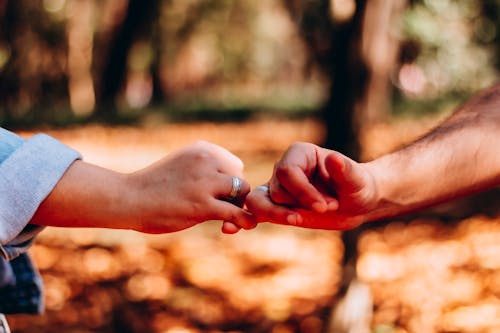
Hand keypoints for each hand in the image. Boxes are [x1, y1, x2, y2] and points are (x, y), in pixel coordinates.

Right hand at [126, 141, 255, 233]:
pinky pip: (236, 212)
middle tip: (223, 211)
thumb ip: (205, 171)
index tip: (219, 198)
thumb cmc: (153, 186)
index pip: (233, 165)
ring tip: (228, 221)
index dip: (231, 183)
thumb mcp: (183, 166)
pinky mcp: (203, 205)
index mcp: (202, 149)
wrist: (127, 198)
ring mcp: (205, 183)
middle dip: (235, 196)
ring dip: (239, 208)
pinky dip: (245, 220)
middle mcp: (207, 160)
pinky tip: (246, 226)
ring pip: (241, 194)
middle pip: (240, 178)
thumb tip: (235, 188)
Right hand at [245, 142, 377, 229]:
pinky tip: (228, 231)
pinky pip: (255, 212)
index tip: (325, 205)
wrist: (357, 203)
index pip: (287, 172)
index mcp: (299, 154)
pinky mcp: (276, 207)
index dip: (303, 191)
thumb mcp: (357, 179)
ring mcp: (278, 188)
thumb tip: (332, 158)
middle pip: (275, 189)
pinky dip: (241, 221)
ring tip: (298, 220)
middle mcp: (284, 169)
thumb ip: (344, 169)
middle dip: (298, 204)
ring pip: (259, 202)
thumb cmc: (358, 185)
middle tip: (326, 209)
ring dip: (276, 215)